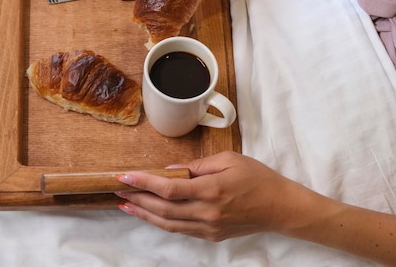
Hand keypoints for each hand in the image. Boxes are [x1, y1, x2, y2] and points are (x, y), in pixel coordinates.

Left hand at [116, 151, 309, 240]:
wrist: (279, 207)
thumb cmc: (257, 178)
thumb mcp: (230, 159)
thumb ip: (198, 165)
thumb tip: (172, 169)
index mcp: (212, 189)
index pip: (169, 188)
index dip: (143, 182)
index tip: (125, 176)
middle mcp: (207, 212)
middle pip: (162, 208)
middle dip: (137, 198)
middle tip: (117, 188)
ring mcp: (208, 227)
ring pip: (167, 223)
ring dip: (143, 214)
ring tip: (125, 204)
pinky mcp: (210, 236)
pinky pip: (180, 230)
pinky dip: (161, 222)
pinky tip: (150, 214)